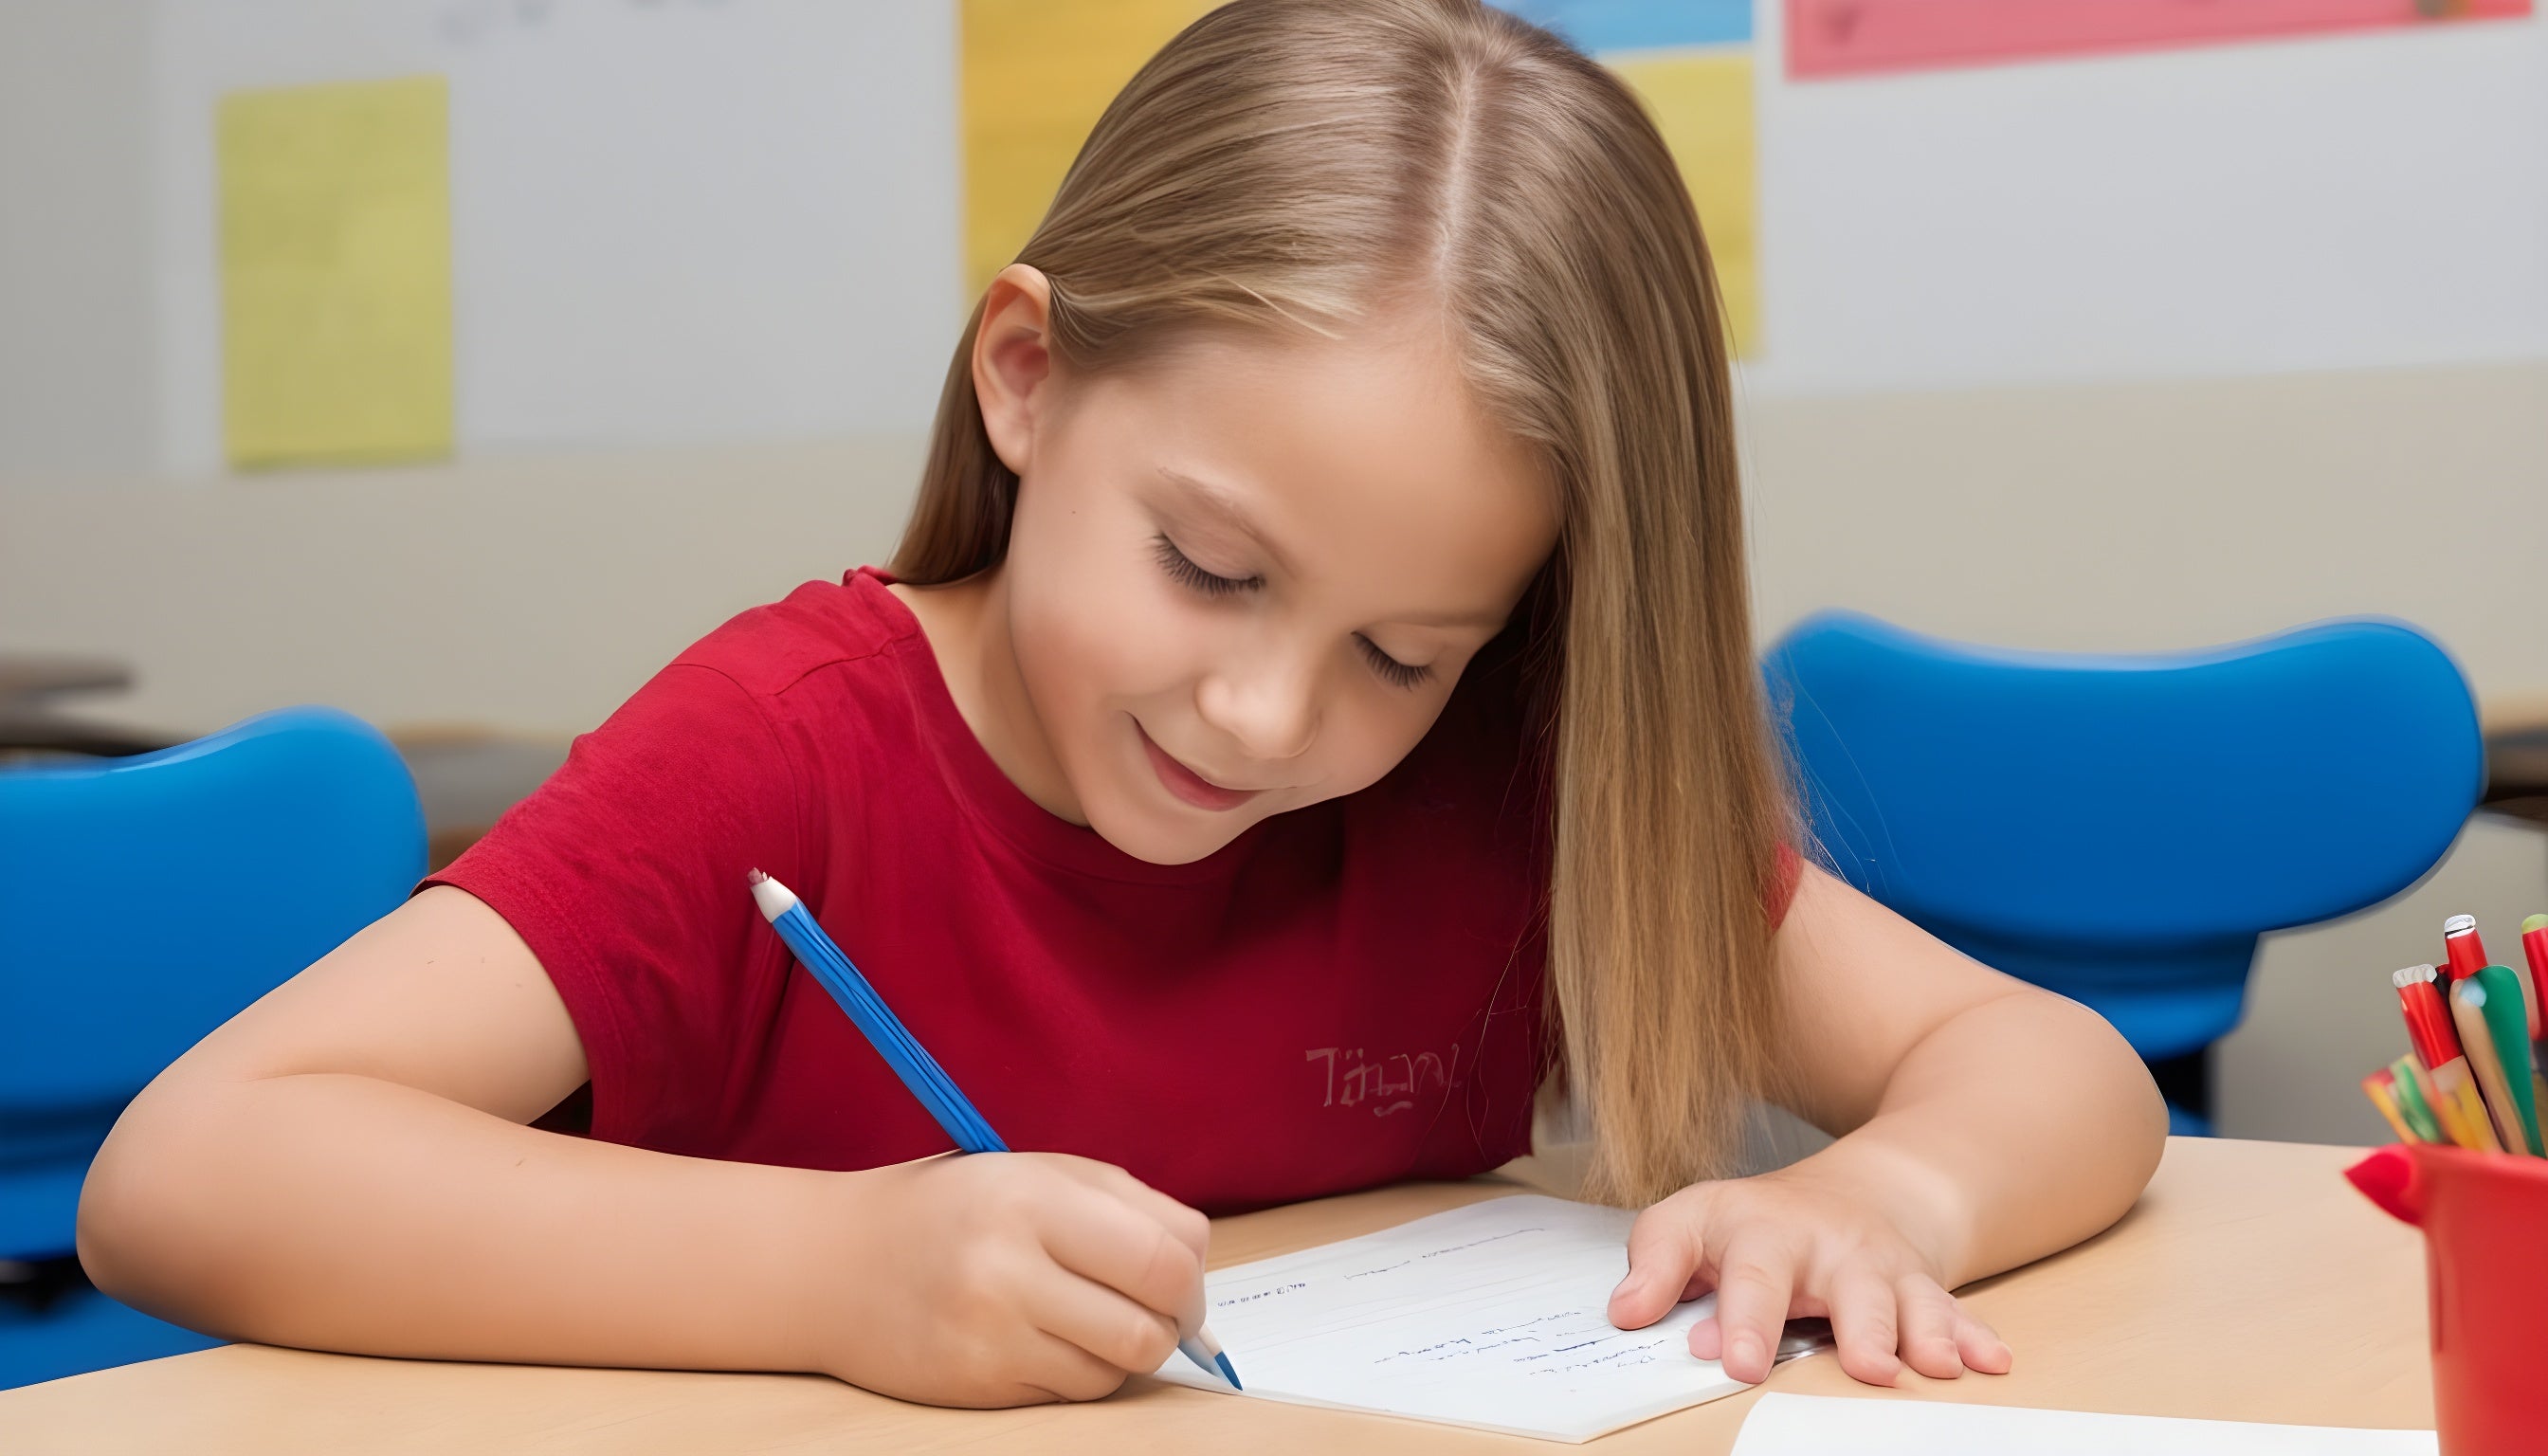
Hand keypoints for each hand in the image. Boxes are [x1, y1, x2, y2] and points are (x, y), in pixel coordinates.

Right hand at [813, 1151, 1208, 1406]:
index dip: (1194, 1281)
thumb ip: (1131, 1209)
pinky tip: (1042, 1338)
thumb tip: (1200, 1273)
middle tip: (1154, 1311)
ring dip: (1121, 1351)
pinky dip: (1078, 1373)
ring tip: (1086, 1316)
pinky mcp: (976, 1386)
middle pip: (1150, 1328)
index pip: (1166, 1258)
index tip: (1183, 1283)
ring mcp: (990, 1336)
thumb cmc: (955, 1209)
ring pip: (1116, 1371)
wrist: (836, 1264)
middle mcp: (1009, 1270)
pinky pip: (1071, 1394)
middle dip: (1172, 1325)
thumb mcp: (1038, 1173)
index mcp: (1033, 1199)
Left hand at [1604, 1160, 2010, 1387]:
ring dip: (1927, 1333)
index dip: (1745, 1321)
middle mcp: (1831, 1247)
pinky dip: (1975, 1335)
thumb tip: (1627, 1311)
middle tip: (1866, 1368)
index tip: (1739, 1364)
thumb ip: (1656, 1264)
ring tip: (1937, 1367)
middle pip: (1850, 1287)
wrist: (1844, 1194)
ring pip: (1911, 1299)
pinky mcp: (1923, 1286)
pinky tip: (1991, 1360)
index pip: (1752, 1277)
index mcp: (1763, 1233)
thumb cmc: (1752, 1223)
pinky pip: (1956, 1310)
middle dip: (1861, 1328)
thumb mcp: (1689, 1222)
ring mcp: (1883, 1267)